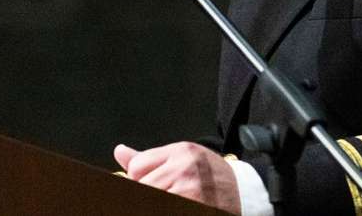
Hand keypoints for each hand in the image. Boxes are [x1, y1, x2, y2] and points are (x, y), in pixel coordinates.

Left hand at [114, 141, 240, 213]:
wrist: (243, 192)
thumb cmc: (210, 174)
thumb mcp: (183, 157)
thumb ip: (149, 158)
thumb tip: (119, 152)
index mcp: (181, 151)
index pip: (137, 167)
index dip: (139, 179)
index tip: (152, 183)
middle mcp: (185, 168)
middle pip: (142, 186)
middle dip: (147, 191)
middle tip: (165, 191)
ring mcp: (190, 191)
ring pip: (151, 199)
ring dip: (157, 201)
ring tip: (174, 197)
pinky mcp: (195, 207)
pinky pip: (163, 210)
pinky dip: (166, 208)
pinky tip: (179, 205)